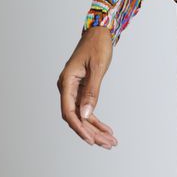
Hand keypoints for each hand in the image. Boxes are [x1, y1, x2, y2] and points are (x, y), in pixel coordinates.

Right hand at [57, 27, 117, 148]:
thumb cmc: (98, 45)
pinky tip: (106, 130)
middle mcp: (67, 87)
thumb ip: (91, 92)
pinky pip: (87, 109)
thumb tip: (85, 115)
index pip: (68, 111)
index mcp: (66, 81)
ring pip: (82, 116)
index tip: (91, 140)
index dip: (79, 128)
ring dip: (95, 129)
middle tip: (108, 144)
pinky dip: (96, 120)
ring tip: (110, 142)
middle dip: (91, 133)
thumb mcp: (97, 68)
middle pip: (76, 117)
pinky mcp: (81, 89)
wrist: (99, 32)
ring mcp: (73, 89)